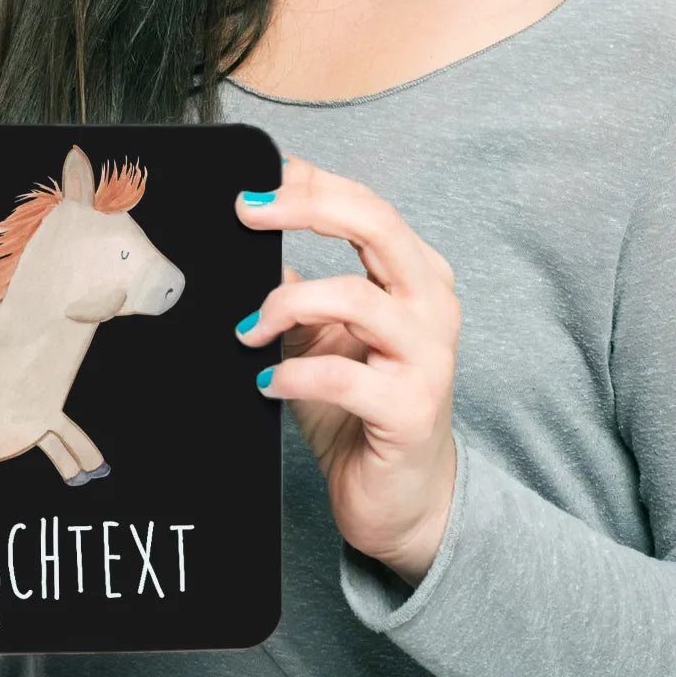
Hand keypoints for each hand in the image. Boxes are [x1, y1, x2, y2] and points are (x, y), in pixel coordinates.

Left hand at [233, 156, 460, 584]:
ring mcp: (427, 357)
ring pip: (355, 297)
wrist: (399, 497)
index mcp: (414, 276)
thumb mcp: (319, 335)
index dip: (313, 183)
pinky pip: (342, 376)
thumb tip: (243, 242)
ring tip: (248, 331)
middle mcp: (431, 306)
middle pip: (377, 226)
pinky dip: (292, 373)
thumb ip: (295, 289)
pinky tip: (266, 382)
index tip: (257, 179)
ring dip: (285, 304)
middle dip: (307, 208)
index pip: (367, 207)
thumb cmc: (357, 408)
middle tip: (247, 212)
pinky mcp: (410, 410)